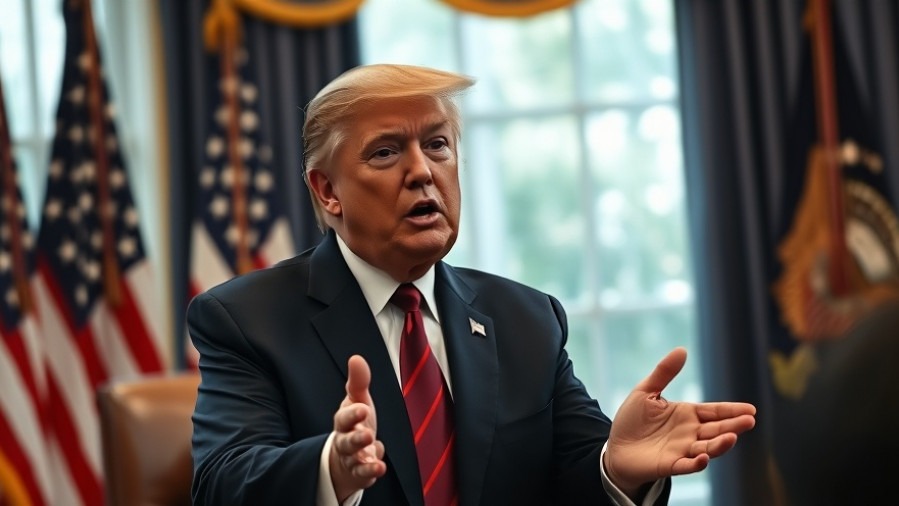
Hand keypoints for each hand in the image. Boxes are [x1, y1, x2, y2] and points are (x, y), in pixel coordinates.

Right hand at [329, 355, 386, 501]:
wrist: (345, 454)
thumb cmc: (354, 423)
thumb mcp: (357, 401)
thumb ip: (358, 382)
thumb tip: (356, 358)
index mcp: (344, 421)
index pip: (344, 417)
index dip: (353, 413)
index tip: (364, 407)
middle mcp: (345, 441)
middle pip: (346, 442)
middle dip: (356, 439)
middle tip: (368, 434)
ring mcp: (351, 459)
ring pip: (354, 460)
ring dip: (364, 460)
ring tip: (377, 461)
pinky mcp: (359, 473)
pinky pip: (363, 475)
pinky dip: (370, 472)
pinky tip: (380, 467)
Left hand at [604, 347, 755, 497]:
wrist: (615, 447)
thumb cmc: (632, 420)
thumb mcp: (646, 391)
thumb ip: (664, 372)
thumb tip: (682, 349)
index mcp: (687, 414)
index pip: (714, 411)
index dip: (732, 410)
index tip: (751, 409)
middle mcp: (690, 433)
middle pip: (716, 429)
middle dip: (733, 425)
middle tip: (749, 421)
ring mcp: (682, 450)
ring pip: (707, 448)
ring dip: (720, 444)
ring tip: (732, 437)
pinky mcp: (670, 465)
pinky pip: (687, 465)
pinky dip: (697, 463)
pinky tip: (704, 458)